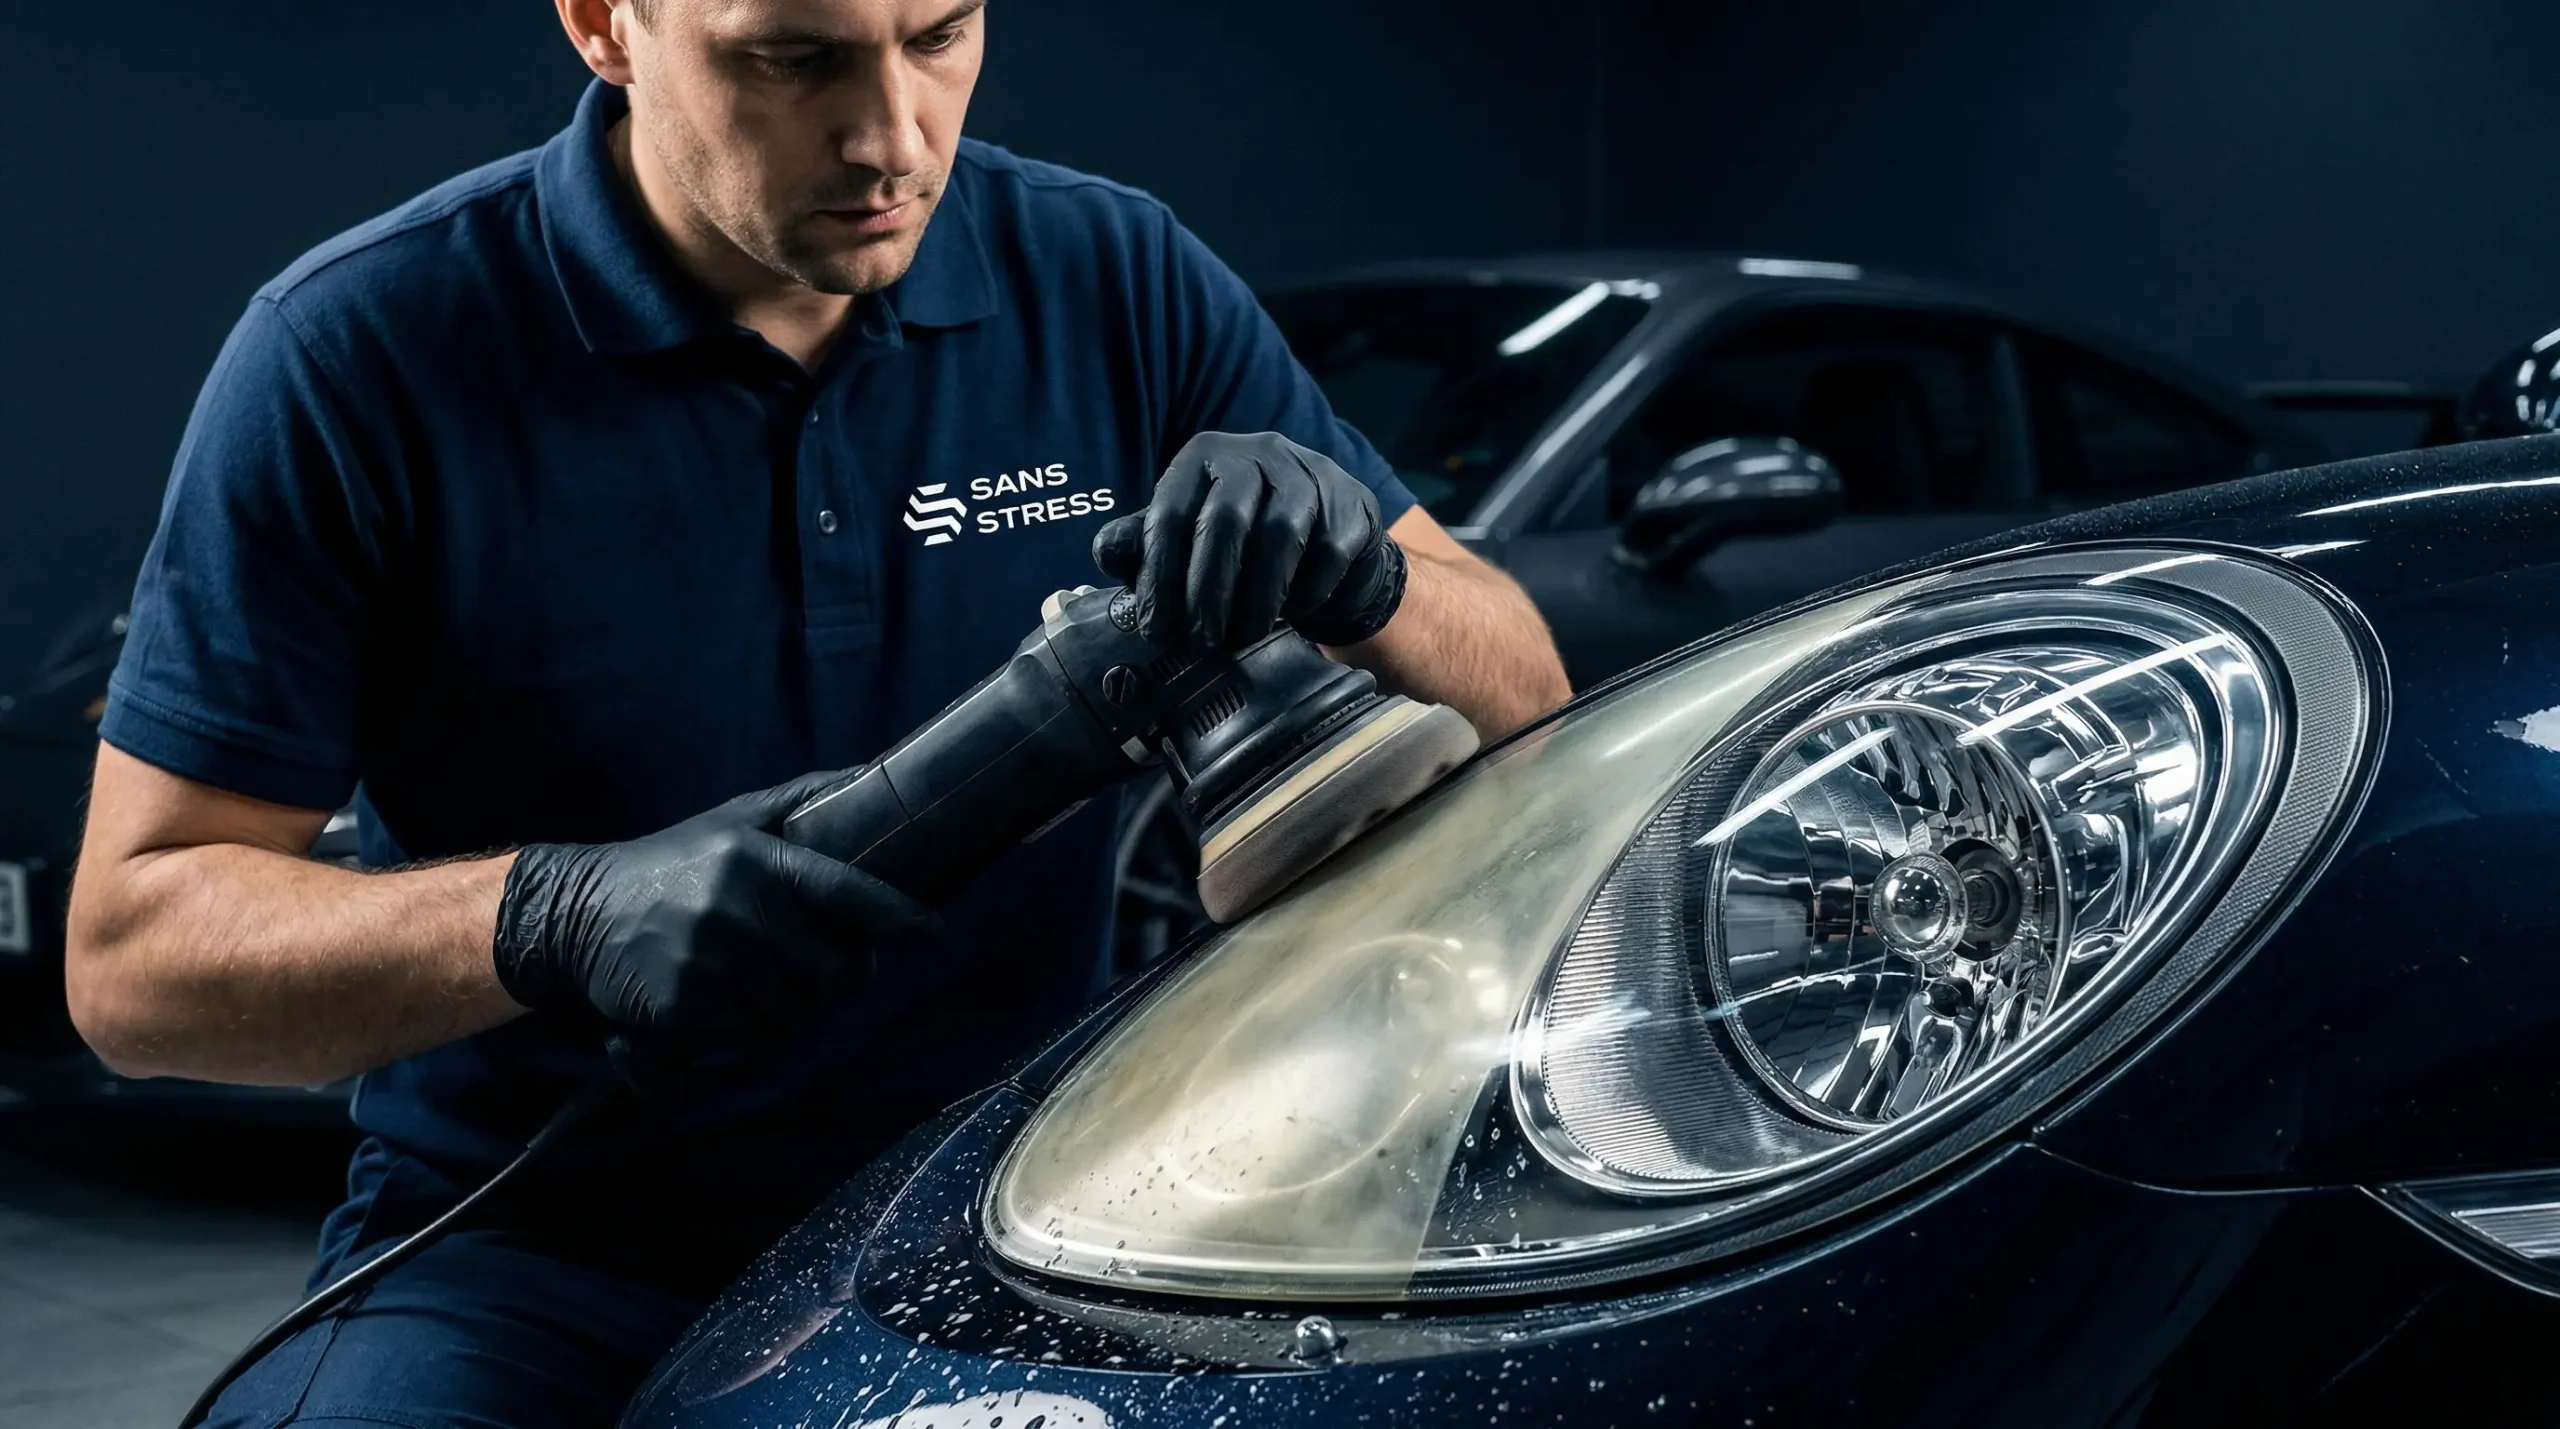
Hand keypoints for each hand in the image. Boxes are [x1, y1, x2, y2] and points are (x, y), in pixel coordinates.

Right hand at [491, 770, 937, 1035]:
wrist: (578, 911)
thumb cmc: (669, 863)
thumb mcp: (731, 820)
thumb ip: (800, 801)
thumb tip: (868, 776)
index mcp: (757, 861)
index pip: (847, 892)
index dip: (897, 917)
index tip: (930, 933)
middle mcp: (740, 912)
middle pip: (833, 972)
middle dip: (840, 977)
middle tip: (827, 968)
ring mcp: (712, 964)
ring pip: (796, 1013)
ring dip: (797, 1008)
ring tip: (775, 985)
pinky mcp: (683, 1008)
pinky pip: (751, 1038)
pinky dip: (756, 1032)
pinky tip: (739, 1008)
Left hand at [1092, 430, 1407, 648]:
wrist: (1325, 542)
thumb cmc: (1242, 541)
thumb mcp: (1187, 536)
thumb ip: (1145, 543)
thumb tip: (1107, 551)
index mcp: (1206, 457)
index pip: (1173, 511)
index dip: (1160, 574)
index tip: (1156, 627)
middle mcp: (1259, 452)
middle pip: (1227, 519)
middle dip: (1208, 589)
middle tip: (1200, 640)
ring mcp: (1312, 473)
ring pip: (1282, 533)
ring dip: (1256, 597)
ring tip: (1241, 638)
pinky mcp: (1352, 504)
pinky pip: (1327, 552)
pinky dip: (1303, 593)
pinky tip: (1288, 617)